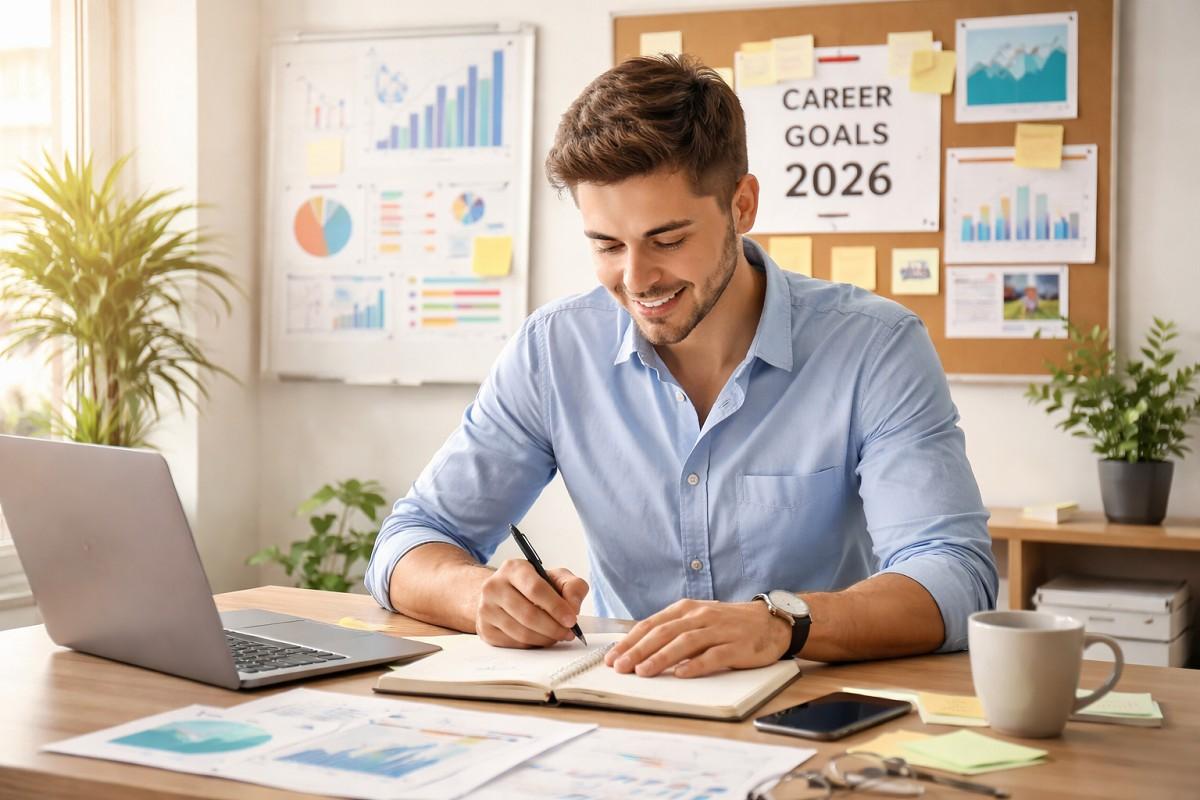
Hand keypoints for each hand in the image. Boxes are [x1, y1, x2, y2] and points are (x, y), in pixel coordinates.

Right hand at [475, 559, 589, 648]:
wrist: (502, 593)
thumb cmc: (532, 585)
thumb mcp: (555, 577)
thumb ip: (572, 586)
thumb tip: (573, 607)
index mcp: (513, 568)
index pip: (536, 589)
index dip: (556, 607)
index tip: (571, 620)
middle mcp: (494, 586)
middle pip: (528, 615)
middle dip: (553, 628)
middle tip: (568, 633)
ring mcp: (486, 609)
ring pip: (521, 633)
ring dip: (545, 638)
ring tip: (557, 635)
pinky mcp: (485, 629)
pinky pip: (514, 644)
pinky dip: (533, 644)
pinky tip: (541, 637)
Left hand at [603, 598, 790, 677]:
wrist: (769, 621)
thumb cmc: (727, 624)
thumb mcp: (697, 620)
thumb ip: (672, 631)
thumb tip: (638, 649)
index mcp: (686, 609)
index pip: (652, 624)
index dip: (630, 641)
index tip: (612, 656)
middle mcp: (700, 616)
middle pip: (663, 633)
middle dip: (638, 650)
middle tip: (620, 667)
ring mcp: (719, 630)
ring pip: (685, 643)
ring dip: (661, 658)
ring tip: (643, 672)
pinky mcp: (737, 646)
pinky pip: (714, 655)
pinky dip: (696, 665)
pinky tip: (682, 674)